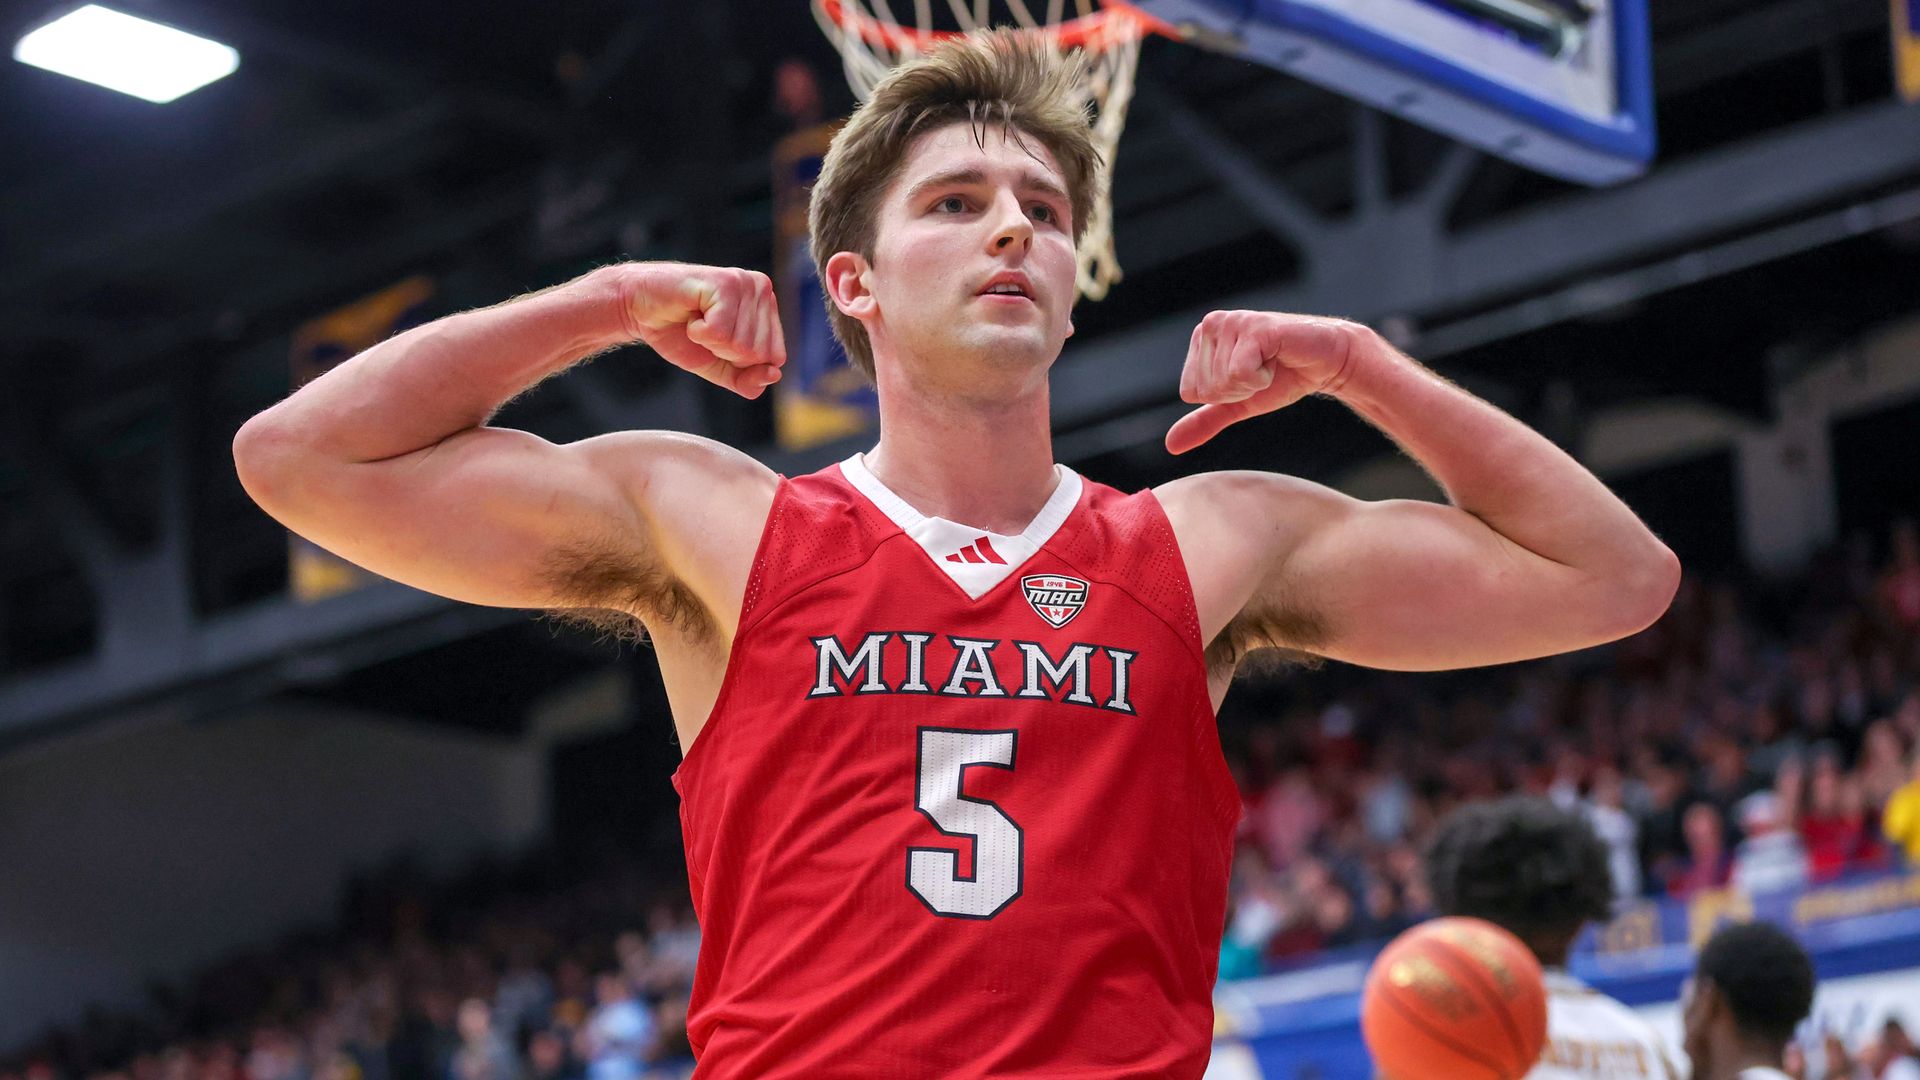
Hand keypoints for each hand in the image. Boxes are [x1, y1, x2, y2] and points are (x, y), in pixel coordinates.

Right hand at [617, 263, 786, 398]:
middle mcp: (762, 290)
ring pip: (740, 345)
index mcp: (767, 308)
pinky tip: (691, 314)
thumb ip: (746, 379)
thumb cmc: (678, 332)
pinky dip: (698, 332)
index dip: (740, 361)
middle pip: (759, 354)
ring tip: (697, 320)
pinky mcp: (725, 283)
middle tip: (704, 329)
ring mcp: (745, 283)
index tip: (717, 340)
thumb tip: (773, 376)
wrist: (638, 307)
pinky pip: (720, 333)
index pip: (775, 358)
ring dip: (709, 341)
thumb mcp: (717, 365)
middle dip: (724, 352)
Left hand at [1164, 310, 1365, 454]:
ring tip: (1271, 363)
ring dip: (1254, 383)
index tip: (1248, 379)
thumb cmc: (1282, 377)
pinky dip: (1262, 377)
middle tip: (1262, 372)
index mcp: (1201, 339)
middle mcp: (1210, 325)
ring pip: (1223, 383)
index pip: (1190, 392)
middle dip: (1239, 391)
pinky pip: (1240, 374)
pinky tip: (1276, 359)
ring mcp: (1231, 322)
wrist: (1326, 363)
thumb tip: (1170, 445)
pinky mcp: (1253, 327)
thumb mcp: (1237, 403)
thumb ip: (1205, 420)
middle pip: (1206, 389)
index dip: (1225, 396)